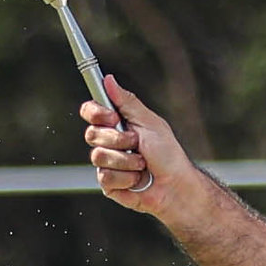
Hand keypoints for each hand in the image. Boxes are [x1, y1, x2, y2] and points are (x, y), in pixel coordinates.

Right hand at [81, 76, 197, 215]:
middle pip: (92, 134)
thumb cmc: (167, 154)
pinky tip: (137, 180)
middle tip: (137, 143)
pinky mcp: (108, 183)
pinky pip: (105, 177)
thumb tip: (108, 79)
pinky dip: (126, 178)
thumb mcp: (149, 122)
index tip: (112, 117)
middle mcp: (109, 142)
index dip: (96, 113)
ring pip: (98, 157)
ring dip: (126, 161)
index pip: (90, 111)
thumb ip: (127, 101)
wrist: (175, 186)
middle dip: (118, 140)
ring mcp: (107, 163)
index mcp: (117, 124)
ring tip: (142, 164)